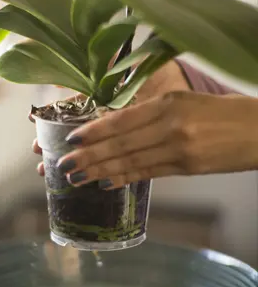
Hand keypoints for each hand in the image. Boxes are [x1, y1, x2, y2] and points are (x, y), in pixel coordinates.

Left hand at [56, 92, 257, 188]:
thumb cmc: (224, 112)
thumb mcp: (187, 102)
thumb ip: (155, 113)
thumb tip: (120, 128)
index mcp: (168, 103)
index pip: (122, 119)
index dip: (95, 131)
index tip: (72, 139)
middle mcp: (170, 126)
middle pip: (121, 143)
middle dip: (89, 156)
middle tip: (63, 165)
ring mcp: (178, 149)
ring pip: (131, 161)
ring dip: (101, 171)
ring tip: (77, 178)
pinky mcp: (187, 168)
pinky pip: (149, 173)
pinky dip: (126, 179)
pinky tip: (107, 184)